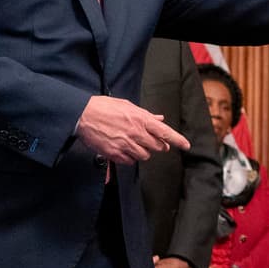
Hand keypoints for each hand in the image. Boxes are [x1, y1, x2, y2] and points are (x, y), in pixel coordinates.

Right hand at [76, 95, 190, 163]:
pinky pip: (130, 162)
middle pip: (158, 147)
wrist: (82, 115)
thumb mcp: (127, 106)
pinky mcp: (115, 154)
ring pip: (145, 156)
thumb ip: (145, 115)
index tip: (186, 146)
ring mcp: (126, 145)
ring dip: (143, 151)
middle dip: (158, 145)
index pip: (165, 132)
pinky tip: (124, 149)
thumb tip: (159, 119)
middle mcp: (136, 133)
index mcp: (141, 119)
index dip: (178, 140)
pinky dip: (130, 157)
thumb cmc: (104, 107)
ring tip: (133, 143)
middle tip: (151, 141)